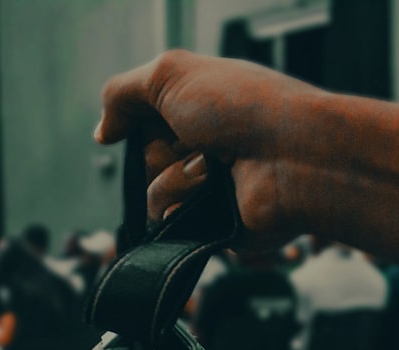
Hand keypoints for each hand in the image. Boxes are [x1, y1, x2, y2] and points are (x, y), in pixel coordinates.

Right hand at [95, 50, 327, 251]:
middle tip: (197, 141)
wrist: (295, 160)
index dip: (143, 120)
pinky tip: (213, 194)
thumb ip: (122, 94)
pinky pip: (172, 226)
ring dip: (175, 180)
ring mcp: (211, 188)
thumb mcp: (171, 75)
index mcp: (200, 108)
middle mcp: (206, 147)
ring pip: (154, 195)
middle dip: (161, 152)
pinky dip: (185, 209)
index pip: (143, 121)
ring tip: (214, 169)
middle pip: (145, 161)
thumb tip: (103, 131)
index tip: (162, 116)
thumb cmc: (246, 108)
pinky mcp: (214, 224)